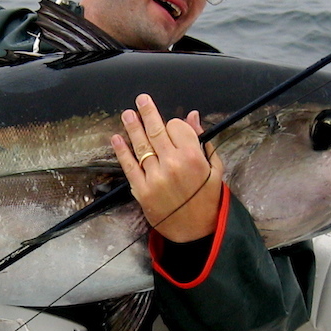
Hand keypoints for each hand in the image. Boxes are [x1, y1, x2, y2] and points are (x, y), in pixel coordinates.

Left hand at [110, 94, 223, 242]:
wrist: (195, 230)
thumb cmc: (207, 198)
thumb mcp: (214, 168)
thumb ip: (201, 141)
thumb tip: (192, 116)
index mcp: (193, 157)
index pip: (176, 128)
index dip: (172, 124)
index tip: (170, 126)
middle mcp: (173, 164)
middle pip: (156, 131)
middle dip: (147, 113)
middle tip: (140, 99)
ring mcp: (155, 177)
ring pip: (141, 146)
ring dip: (132, 127)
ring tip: (127, 114)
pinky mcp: (142, 190)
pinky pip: (129, 166)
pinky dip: (121, 151)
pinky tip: (116, 138)